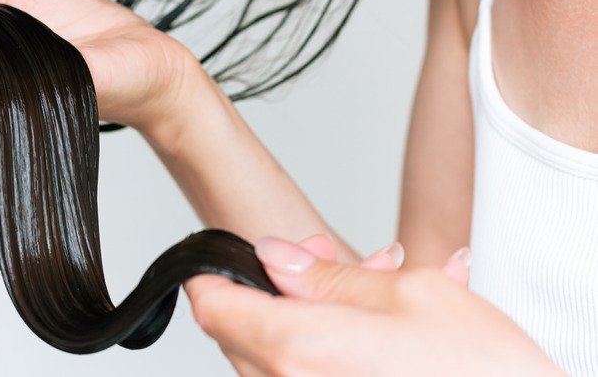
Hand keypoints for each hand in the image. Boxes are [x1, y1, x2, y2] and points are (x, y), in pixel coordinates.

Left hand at [185, 237, 564, 376]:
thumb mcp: (410, 297)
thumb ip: (328, 278)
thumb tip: (275, 257)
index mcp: (299, 351)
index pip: (214, 308)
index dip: (213, 275)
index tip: (223, 260)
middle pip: (243, 331)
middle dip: (282, 288)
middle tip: (328, 264)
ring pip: (279, 353)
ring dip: (313, 315)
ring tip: (377, 292)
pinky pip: (307, 375)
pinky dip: (329, 346)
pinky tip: (380, 329)